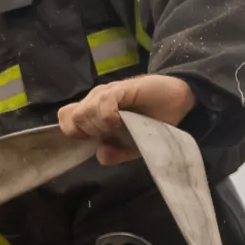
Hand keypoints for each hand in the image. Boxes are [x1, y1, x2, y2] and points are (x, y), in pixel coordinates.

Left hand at [57, 73, 193, 163]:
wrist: (179, 102)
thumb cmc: (153, 122)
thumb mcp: (132, 146)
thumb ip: (115, 153)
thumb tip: (100, 155)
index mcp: (94, 112)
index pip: (65, 117)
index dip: (73, 132)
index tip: (94, 140)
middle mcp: (96, 100)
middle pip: (72, 117)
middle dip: (87, 132)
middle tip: (108, 134)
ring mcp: (107, 93)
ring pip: (83, 112)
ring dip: (98, 125)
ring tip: (118, 127)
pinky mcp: (121, 89)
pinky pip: (103, 102)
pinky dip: (108, 116)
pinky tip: (121, 121)